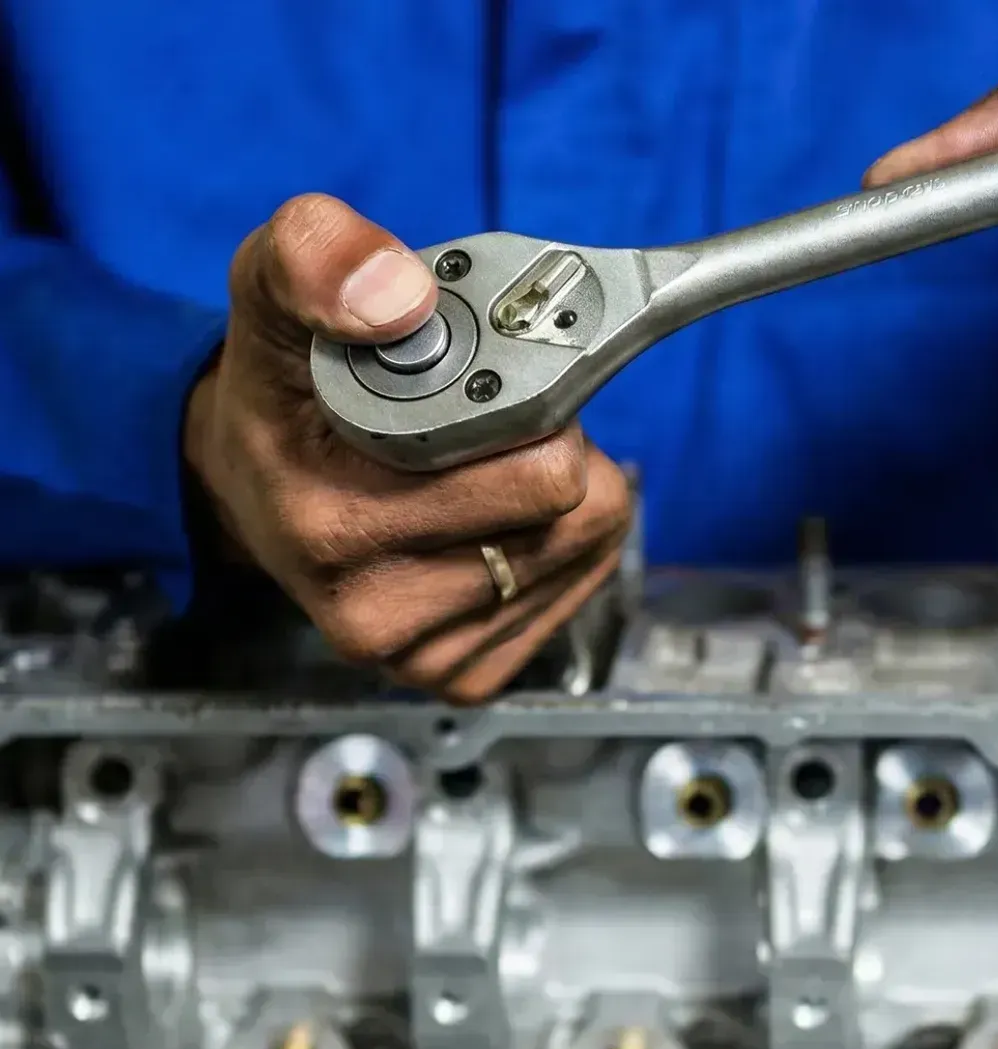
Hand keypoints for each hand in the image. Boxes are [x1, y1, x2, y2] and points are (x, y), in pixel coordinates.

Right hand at [183, 196, 630, 701]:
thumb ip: (319, 258)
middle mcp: (377, 613)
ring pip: (584, 553)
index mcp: (334, 524)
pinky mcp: (461, 677)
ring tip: (485, 464)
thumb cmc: (281, 394)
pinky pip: (572, 593)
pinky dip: (554, 544)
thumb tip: (404, 298)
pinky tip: (493, 517)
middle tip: (496, 418)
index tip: (501, 379)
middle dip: (554, 444)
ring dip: (556, 495)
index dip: (542, 402)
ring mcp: (422, 656)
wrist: (250, 486)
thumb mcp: (270, 294)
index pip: (541, 476)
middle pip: (578, 515)